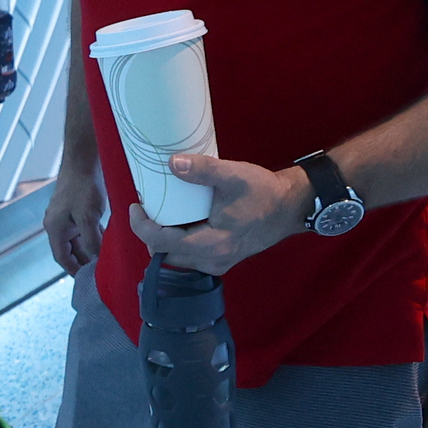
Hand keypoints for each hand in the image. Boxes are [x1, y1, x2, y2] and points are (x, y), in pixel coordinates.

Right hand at [44, 164, 105, 273]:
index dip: (74, 270)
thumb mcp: (88, 217)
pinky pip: (84, 228)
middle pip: (70, 250)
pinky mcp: (76, 209)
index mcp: (54, 228)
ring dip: (90, 249)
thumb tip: (97, 260)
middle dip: (85, 261)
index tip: (88, 281)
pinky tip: (107, 240)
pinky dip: (94, 236)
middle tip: (102, 272)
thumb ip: (91, 240)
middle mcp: (57, 224)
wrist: (83, 159)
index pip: (62, 257)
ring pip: (78, 240)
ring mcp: (66, 216)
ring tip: (107, 259)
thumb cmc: (82, 187)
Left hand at [127, 155, 310, 275]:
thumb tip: (172, 163)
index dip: (141, 225)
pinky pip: (190, 256)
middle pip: (164, 254)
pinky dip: (179, 241)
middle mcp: (211, 260)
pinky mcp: (222, 260)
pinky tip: (181, 222)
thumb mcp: (233, 176)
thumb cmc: (263, 192)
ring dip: (164, 238)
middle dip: (150, 232)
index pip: (161, 243)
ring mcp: (217, 263)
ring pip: (176, 257)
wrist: (290, 208)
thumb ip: (203, 170)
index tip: (136, 206)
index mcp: (211, 244)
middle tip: (148, 207)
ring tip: (163, 213)